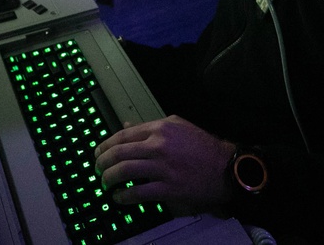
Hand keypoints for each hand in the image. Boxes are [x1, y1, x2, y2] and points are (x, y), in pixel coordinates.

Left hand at [94, 115, 235, 213]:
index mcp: (160, 128)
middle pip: (120, 153)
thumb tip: (127, 126)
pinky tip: (119, 197)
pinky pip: (139, 192)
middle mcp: (159, 145)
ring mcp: (163, 167)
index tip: (98, 152)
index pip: (124, 135)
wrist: (226, 168)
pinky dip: (124, 196)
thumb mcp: (178, 127)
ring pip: (125, 171)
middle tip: (98, 169)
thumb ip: (150, 127)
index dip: (106, 145)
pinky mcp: (169, 188)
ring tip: (105, 184)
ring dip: (109, 179)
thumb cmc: (202, 147)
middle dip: (103, 162)